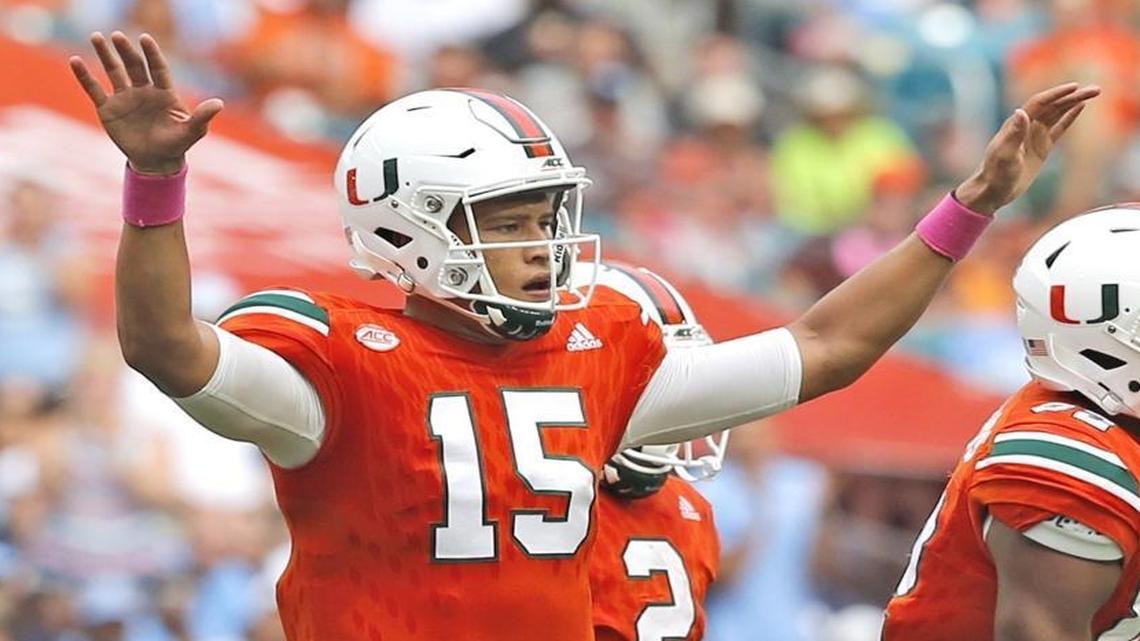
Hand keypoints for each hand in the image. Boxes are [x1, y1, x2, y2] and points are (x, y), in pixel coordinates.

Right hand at [69, 32, 222, 174]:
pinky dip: (85, 76)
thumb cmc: (177, 145)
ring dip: (105, 55)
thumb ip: (202, 117)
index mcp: (163, 93)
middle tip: (117, 36)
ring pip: (113, 71)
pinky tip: (75, 61)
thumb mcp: (192, 132)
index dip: (152, 54)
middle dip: (126, 51)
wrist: (156, 161)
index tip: (145, 39)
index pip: (157, 68)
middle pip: (134, 66)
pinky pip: (95, 89)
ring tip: (97, 37)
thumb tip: (219, 103)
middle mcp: (143, 90)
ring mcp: (125, 98)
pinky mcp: (109, 109)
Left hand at [955, 82, 1099, 214]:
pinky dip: (1069, 117)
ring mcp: (1034, 136)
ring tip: (1094, 93)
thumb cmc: (996, 174)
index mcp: (1016, 125)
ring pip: (1057, 114)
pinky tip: (1080, 108)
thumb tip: (1021, 111)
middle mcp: (1026, 126)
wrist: (993, 190)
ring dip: (1074, 103)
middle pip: (1052, 105)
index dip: (1057, 94)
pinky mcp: (1041, 147)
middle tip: (1096, 89)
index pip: (1040, 103)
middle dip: (1073, 96)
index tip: (1075, 87)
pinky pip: (1058, 128)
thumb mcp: (1005, 154)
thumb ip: (1014, 134)